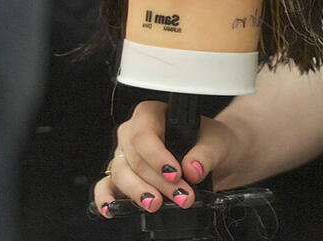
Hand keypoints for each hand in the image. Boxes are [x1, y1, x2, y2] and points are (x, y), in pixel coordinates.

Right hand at [93, 101, 241, 214]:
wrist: (215, 157)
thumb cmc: (211, 141)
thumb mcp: (216, 142)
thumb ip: (205, 154)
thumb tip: (192, 168)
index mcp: (152, 114)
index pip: (144, 134)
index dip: (157, 157)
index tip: (175, 173)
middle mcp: (133, 133)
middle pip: (133, 157)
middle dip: (156, 181)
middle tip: (179, 195)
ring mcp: (125, 155)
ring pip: (120, 173)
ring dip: (138, 192)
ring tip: (157, 204)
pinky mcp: (123, 177)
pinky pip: (106, 186)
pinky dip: (107, 198)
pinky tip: (113, 209)